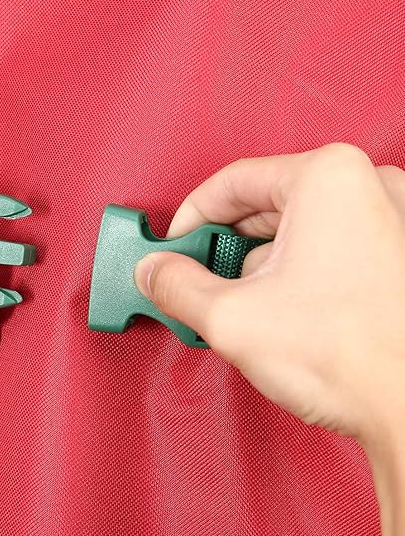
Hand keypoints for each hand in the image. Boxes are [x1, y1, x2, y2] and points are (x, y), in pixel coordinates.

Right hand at [134, 143, 404, 535]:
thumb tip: (155, 272)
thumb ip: (175, 286)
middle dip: (224, 246)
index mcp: (328, 178)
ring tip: (241, 306)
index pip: (232, 182)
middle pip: (264, 205)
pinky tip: (279, 311)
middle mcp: (366, 186)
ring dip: (258, 265)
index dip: (190, 219)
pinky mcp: (396, 253)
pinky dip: (292, 273)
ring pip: (295, 229)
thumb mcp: (230, 317)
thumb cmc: (353, 357)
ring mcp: (389, 219)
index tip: (173, 247)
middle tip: (196, 279)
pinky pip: (325, 247)